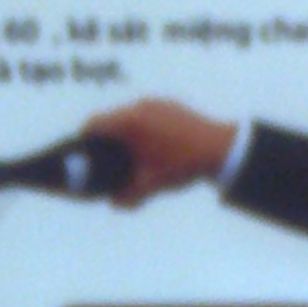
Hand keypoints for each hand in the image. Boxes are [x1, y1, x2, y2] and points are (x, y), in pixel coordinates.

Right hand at [83, 99, 235, 206]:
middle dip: (107, 139)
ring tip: (135, 155)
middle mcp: (140, 106)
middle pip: (111, 119)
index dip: (84, 139)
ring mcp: (157, 102)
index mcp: (130, 122)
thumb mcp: (152, 184)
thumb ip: (128, 195)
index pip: (94, 124)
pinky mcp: (172, 104)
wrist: (223, 148)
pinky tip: (155, 147)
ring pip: (131, 115)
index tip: (84, 153)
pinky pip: (149, 114)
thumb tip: (114, 203)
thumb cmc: (184, 165)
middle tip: (108, 159)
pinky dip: (145, 128)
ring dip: (127, 133)